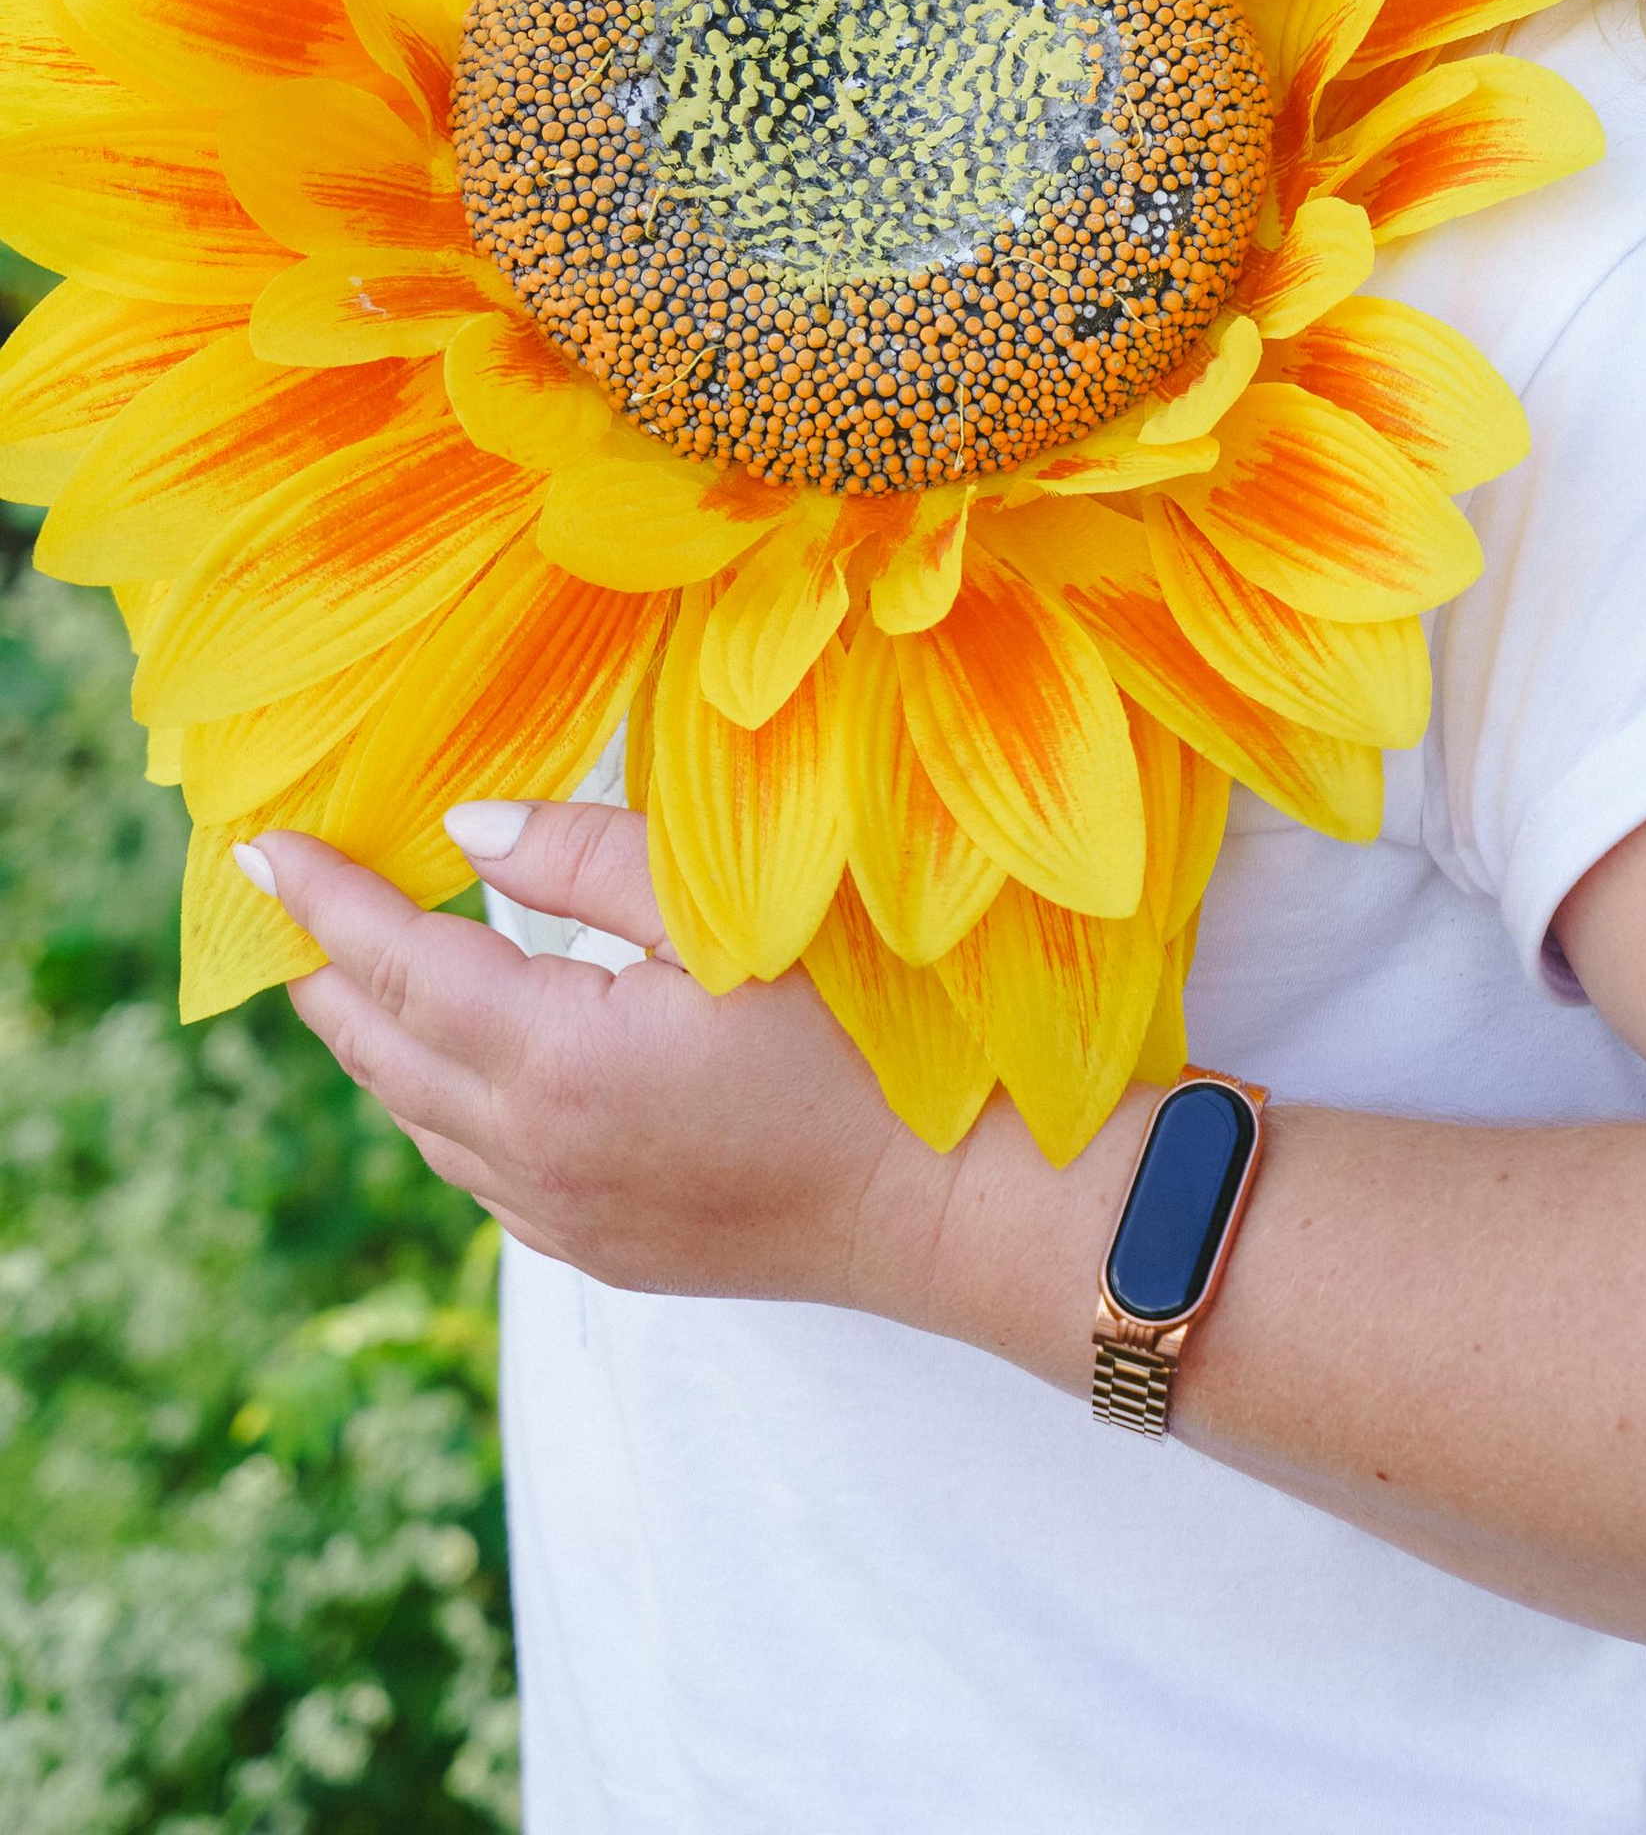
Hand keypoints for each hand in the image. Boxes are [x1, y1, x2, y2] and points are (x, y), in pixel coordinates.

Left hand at [246, 802, 947, 1310]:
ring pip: (421, 1119)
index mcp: (558, 1058)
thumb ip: (588, 862)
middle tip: (284, 899)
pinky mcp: (601, 1250)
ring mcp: (563, 1215)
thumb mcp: (730, 914)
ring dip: (377, 1040)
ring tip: (354, 968)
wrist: (951, 1200)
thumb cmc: (862, 1031)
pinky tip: (459, 1060)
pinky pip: (478, 1169)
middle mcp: (535, 1152)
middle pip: (383, 1051)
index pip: (399, 963)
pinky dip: (439, 1103)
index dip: (328, 900)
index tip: (261, 847)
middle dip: (324, 969)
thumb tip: (466, 828)